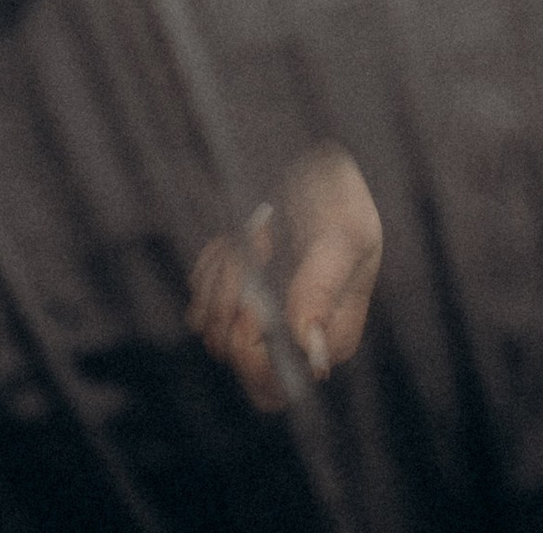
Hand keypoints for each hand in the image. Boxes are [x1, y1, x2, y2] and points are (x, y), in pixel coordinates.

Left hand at [187, 142, 381, 410]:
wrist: (315, 157)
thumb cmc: (339, 196)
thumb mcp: (343, 233)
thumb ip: (323, 286)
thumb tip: (309, 345)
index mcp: (329, 339)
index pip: (272, 385)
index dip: (251, 348)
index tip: (255, 295)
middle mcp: (292, 340)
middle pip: (234, 358)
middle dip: (229, 303)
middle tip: (255, 245)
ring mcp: (260, 318)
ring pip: (210, 327)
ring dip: (220, 277)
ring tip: (251, 231)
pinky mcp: (234, 295)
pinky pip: (200, 300)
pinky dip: (210, 266)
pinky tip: (237, 235)